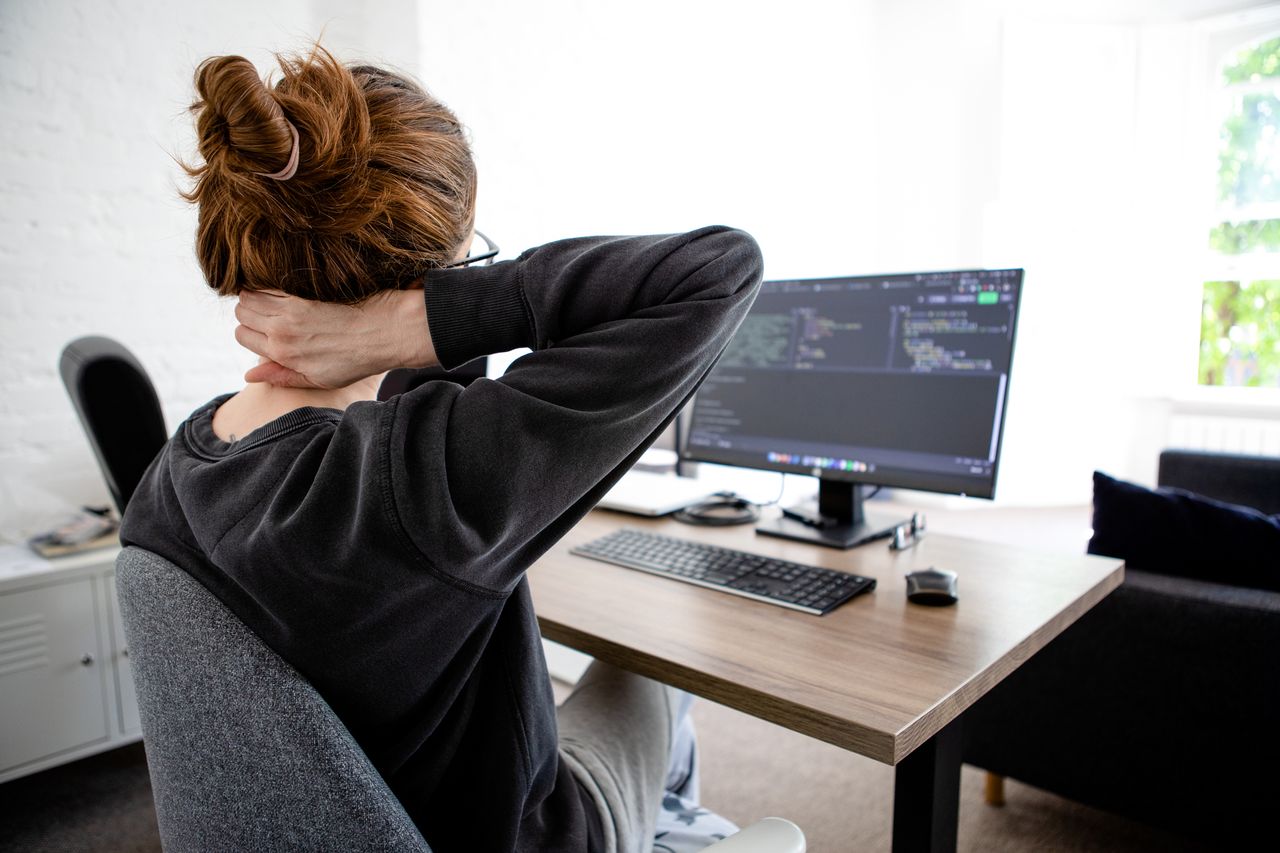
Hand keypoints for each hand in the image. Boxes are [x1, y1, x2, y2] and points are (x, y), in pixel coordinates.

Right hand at [235, 288, 437, 388]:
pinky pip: (271, 283)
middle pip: (242, 312)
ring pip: (250, 295)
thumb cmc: (356, 360)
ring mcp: (292, 309)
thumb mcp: (318, 379)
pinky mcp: (305, 292)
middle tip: (267, 312)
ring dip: (256, 295)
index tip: (263, 329)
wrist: (386, 333)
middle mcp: (281, 330)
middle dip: (249, 312)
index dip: (249, 331)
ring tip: (274, 300)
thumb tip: (249, 376)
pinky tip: (285, 288)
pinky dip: (270, 283)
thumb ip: (281, 376)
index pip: (242, 335)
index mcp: (283, 354)